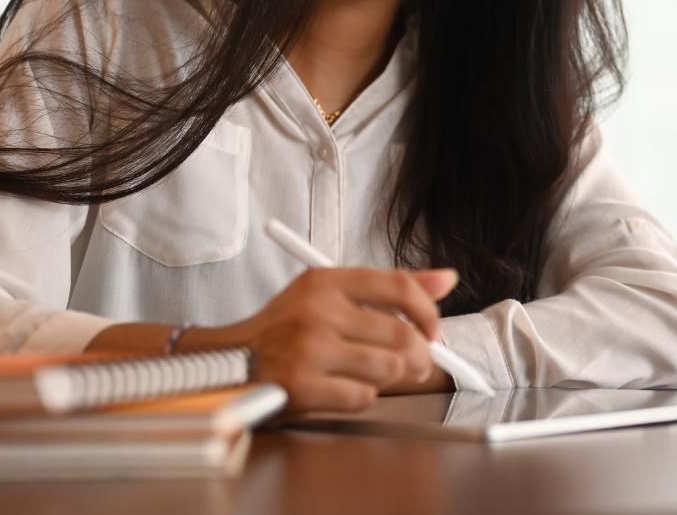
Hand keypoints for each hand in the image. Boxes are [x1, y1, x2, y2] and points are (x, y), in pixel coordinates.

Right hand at [203, 267, 457, 411]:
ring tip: (379, 376)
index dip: (428, 312)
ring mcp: (308, 349)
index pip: (399, 287)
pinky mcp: (302, 386)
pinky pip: (363, 397)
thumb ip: (388, 289)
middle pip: (402, 335)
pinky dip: (363, 397)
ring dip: (393, 378)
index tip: (433, 330)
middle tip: (416, 364)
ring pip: (389, 368)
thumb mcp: (328, 295)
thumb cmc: (285, 329)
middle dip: (419, 356)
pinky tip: (345, 388)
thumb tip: (448, 279)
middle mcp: (317, 311)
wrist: (228, 361)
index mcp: (325, 281)